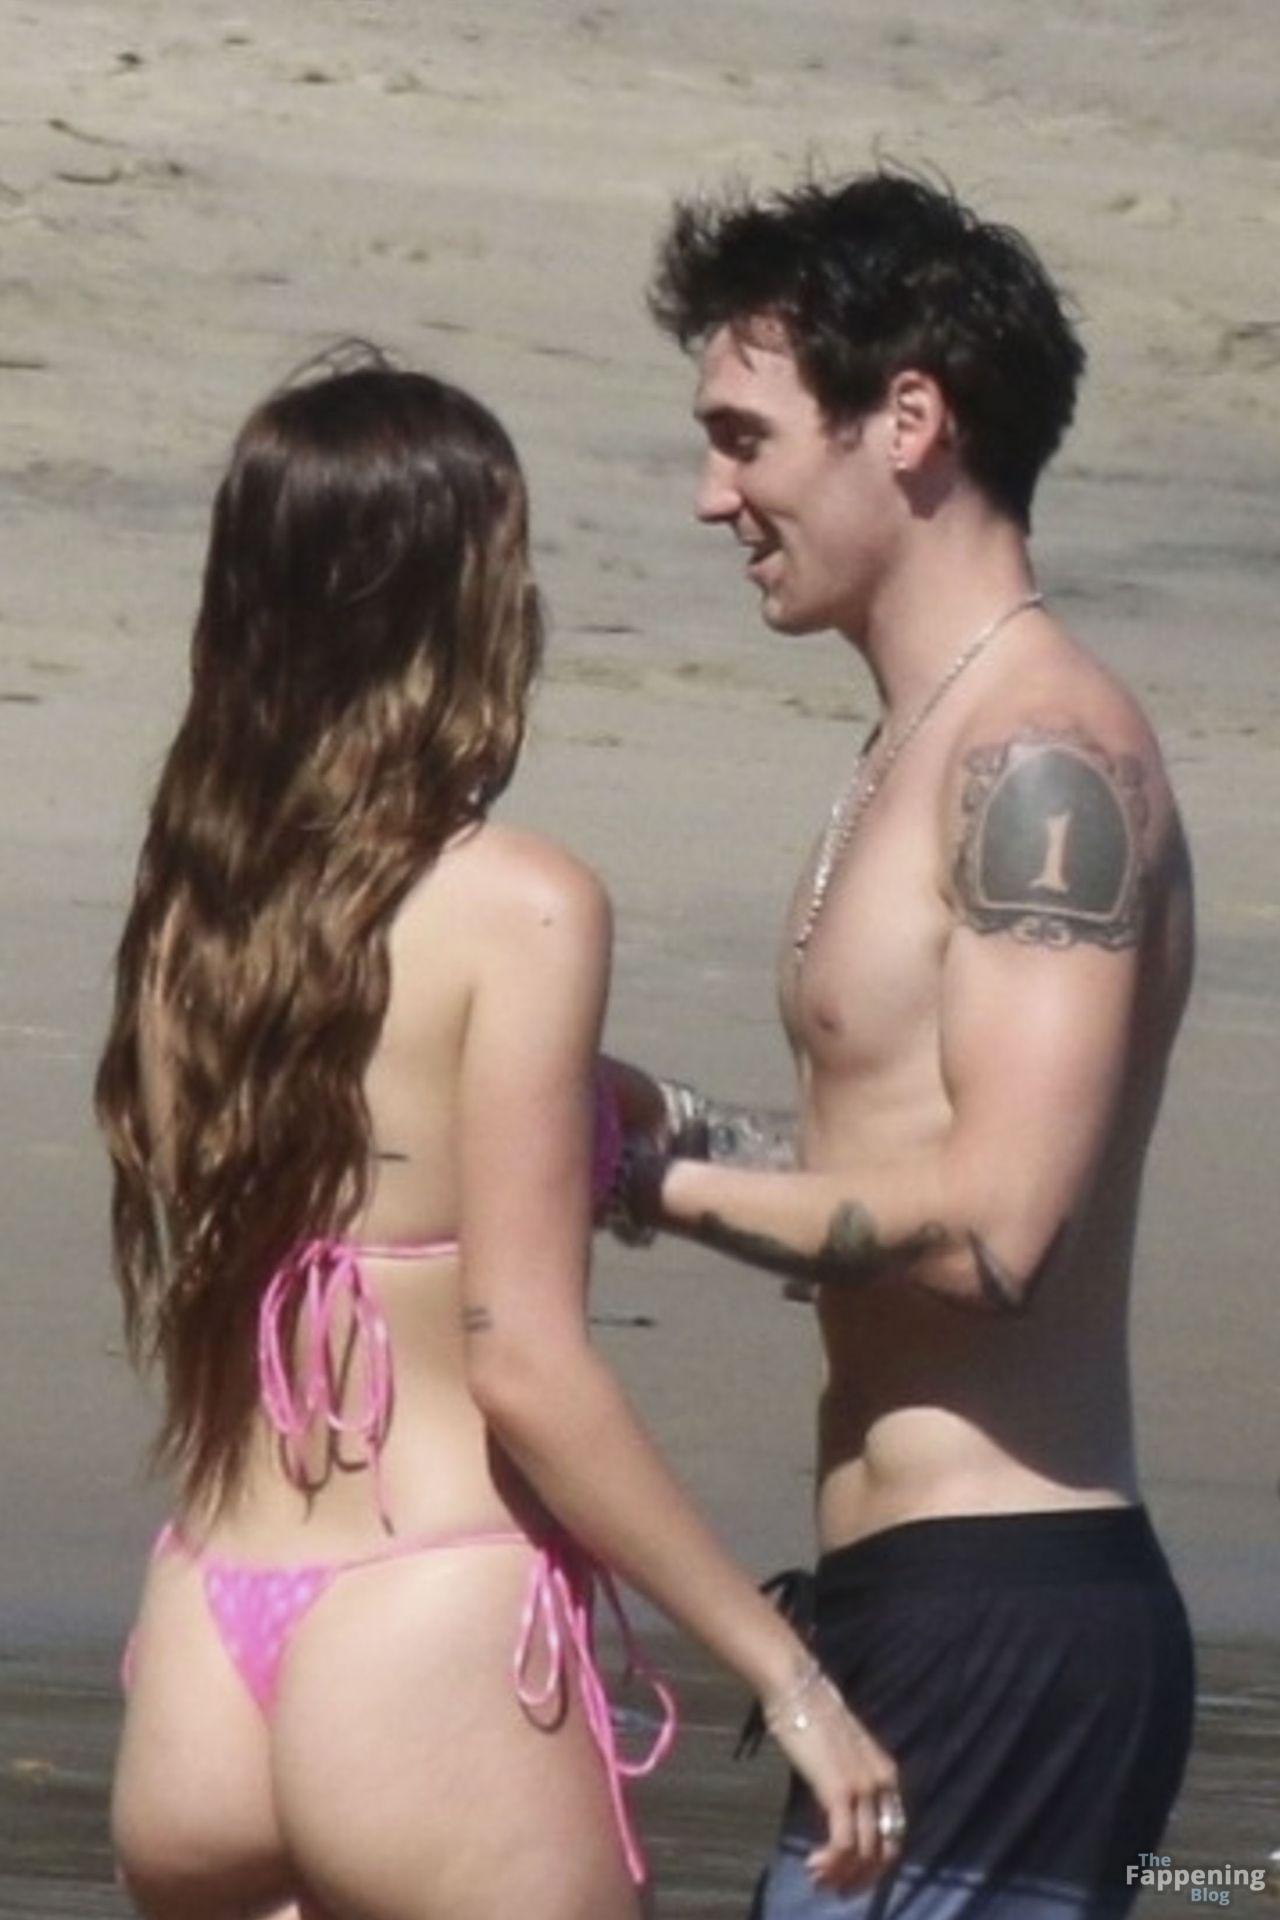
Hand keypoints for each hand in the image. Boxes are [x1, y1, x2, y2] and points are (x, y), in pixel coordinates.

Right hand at [764, 1660, 903, 1894]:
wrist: (797, 1688)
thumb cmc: (809, 1715)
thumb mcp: (840, 1752)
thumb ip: (847, 1779)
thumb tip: (838, 1809)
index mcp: (887, 1774)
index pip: (894, 1834)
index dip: (875, 1863)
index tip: (850, 1876)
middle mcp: (883, 1784)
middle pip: (886, 1850)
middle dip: (862, 1878)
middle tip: (834, 1889)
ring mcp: (863, 1788)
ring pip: (865, 1853)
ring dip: (841, 1875)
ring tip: (817, 1879)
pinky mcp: (840, 1791)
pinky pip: (844, 1844)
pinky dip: (831, 1864)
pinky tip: (812, 1865)